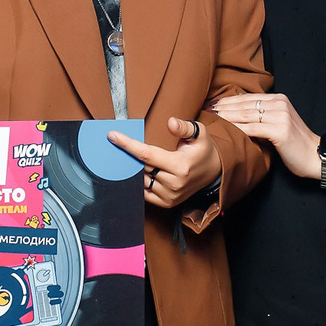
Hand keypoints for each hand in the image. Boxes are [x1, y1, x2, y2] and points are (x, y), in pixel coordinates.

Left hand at [109, 117, 224, 207]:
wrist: (213, 173)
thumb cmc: (203, 150)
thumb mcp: (199, 134)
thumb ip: (184, 127)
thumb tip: (170, 122)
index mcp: (180, 166)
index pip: (147, 155)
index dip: (128, 145)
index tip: (112, 136)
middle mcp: (174, 183)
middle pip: (142, 167)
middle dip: (128, 156)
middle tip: (118, 144)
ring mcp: (169, 196)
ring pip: (141, 180)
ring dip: (133, 170)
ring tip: (128, 158)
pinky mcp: (166, 203)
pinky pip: (144, 192)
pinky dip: (138, 182)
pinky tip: (136, 171)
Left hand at [209, 93, 320, 180]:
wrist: (315, 156)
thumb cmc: (295, 143)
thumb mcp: (280, 122)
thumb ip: (264, 115)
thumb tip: (239, 114)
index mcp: (278, 99)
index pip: (247, 97)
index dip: (228, 100)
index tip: (212, 103)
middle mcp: (279, 104)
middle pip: (244, 104)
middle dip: (223, 106)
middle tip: (205, 108)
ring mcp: (280, 116)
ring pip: (246, 115)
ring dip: (226, 116)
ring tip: (211, 117)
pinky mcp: (279, 130)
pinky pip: (252, 128)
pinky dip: (236, 128)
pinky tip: (225, 129)